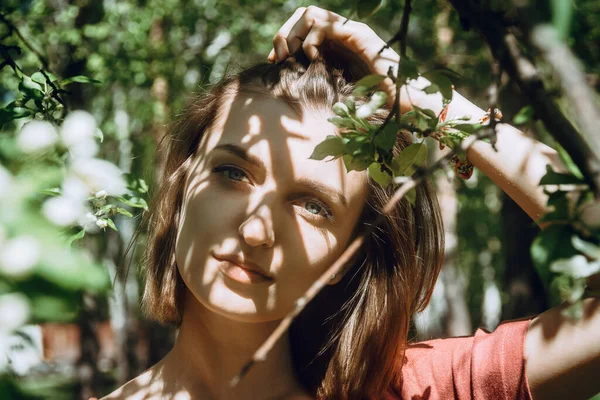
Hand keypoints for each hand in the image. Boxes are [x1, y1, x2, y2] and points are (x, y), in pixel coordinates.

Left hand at [267, 6, 400, 105]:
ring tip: (293, 57)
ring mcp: (351, 31)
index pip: (301, 24)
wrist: (403, 102)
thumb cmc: (373, 102)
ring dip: (294, 34)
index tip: (273, 62)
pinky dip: (311, 40)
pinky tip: (312, 59)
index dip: (282, 39)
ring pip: (310, 13)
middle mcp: (342, 32)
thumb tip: (287, 83)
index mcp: (335, 42)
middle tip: (279, 59)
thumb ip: (316, 79)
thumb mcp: (334, 89)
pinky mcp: (359, 36)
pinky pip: (326, 25)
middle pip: (302, 13)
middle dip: (284, 34)